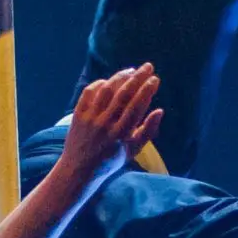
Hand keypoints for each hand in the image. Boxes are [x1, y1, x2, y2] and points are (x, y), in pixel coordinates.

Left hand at [54, 63, 162, 189]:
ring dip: (120, 77)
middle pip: (124, 94)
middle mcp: (105, 125)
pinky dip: (100, 84)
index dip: (147, 90)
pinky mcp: (78, 115)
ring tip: (131, 71)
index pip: (136, 106)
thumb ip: (148, 131)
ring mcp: (90, 119)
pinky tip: (109, 81)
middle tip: (148, 66)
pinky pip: (89, 92)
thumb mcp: (132, 151)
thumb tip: (160, 110)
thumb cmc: (110, 161)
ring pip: (107, 90)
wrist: (78, 170)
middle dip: (138, 77)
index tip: (155, 79)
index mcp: (121, 135)